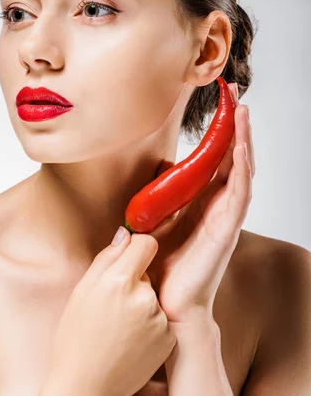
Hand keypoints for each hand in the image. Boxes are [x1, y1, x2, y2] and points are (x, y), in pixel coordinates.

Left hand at [146, 83, 254, 323]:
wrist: (164, 301)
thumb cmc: (160, 261)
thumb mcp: (153, 216)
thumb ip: (158, 194)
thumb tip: (152, 171)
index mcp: (201, 198)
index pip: (217, 156)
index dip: (221, 128)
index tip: (222, 99)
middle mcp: (217, 202)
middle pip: (233, 156)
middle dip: (236, 125)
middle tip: (237, 94)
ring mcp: (224, 215)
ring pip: (241, 170)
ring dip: (242, 140)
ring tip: (242, 113)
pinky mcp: (226, 230)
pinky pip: (239, 195)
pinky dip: (242, 171)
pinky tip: (241, 150)